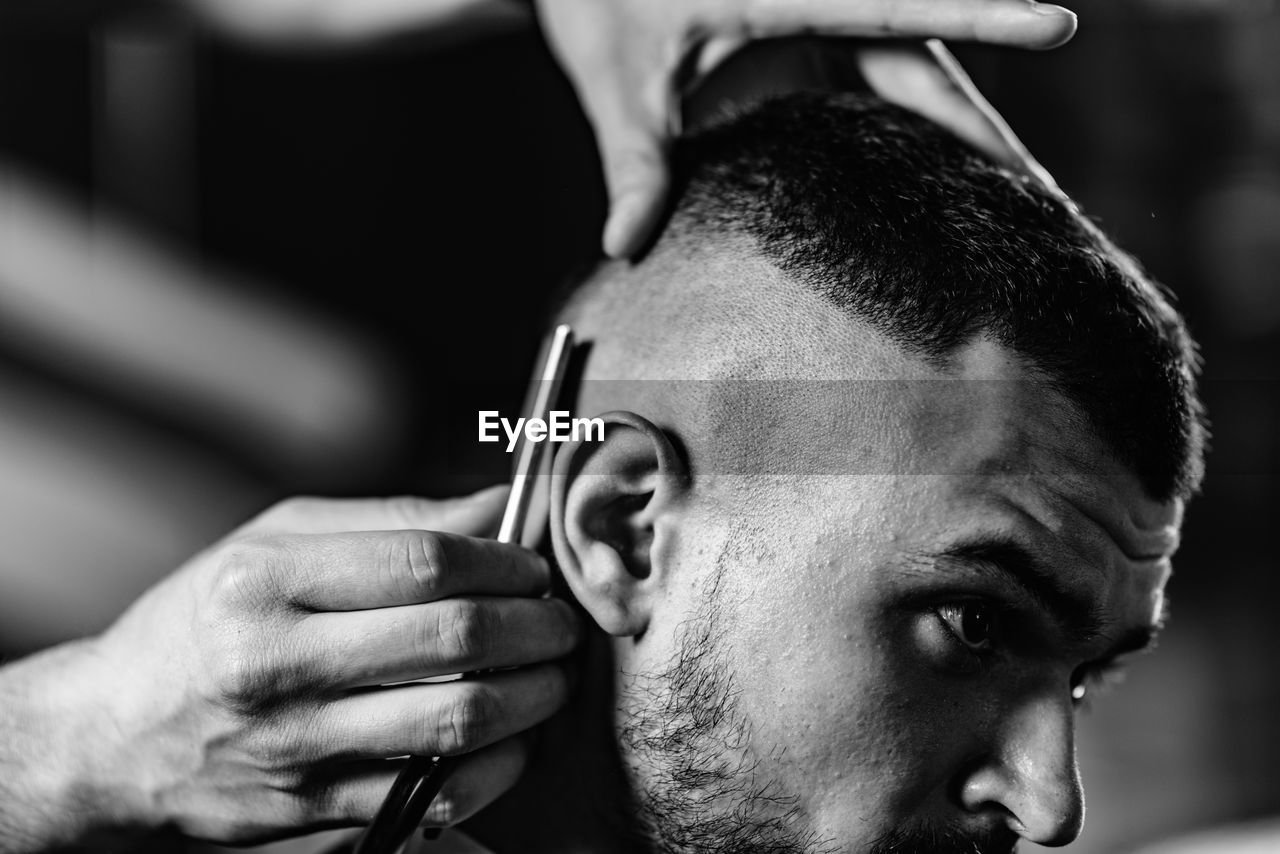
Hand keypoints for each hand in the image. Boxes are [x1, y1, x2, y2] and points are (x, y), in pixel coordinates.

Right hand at [3, 487, 578, 847]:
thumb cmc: (203, 621)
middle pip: (452, 639)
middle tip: (560, 622)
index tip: (531, 568)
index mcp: (266, 583)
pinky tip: (511, 737)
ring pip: (457, 722)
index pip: (423, 560)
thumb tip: (498, 505)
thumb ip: (390, 521)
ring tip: (551, 675)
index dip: (502, 562)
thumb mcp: (274, 542)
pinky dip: (497, 766)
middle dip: (536, 626)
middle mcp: (277, 666)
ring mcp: (295, 748)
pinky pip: (436, 794)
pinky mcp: (312, 812)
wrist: (109, 737)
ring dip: (533, 697)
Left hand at [531, 0, 1077, 256]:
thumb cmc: (596, 3)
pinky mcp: (805, 37)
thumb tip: (624, 245)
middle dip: (978, 124)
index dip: (981, 18)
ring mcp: (815, 21)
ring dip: (951, 128)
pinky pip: (875, 78)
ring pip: (908, 70)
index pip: (900, 11)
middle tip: (1036, 189)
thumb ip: (634, 163)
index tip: (1057, 23)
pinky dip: (907, 123)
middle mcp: (815, 3)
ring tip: (1007, 192)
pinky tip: (933, 171)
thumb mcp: (618, 84)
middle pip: (922, 58)